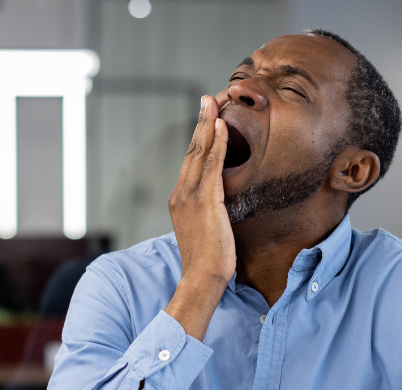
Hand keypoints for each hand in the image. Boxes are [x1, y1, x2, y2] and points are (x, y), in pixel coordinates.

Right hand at [164, 96, 234, 340]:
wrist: (202, 277)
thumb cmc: (207, 261)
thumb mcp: (204, 231)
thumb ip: (207, 214)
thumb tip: (217, 208)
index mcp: (179, 200)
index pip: (190, 163)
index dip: (199, 139)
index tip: (206, 120)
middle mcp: (180, 194)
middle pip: (191, 151)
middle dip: (200, 123)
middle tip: (206, 100)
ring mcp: (190, 196)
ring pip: (199, 152)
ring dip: (207, 125)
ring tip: (212, 103)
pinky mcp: (205, 200)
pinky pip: (212, 164)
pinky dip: (216, 143)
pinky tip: (221, 126)